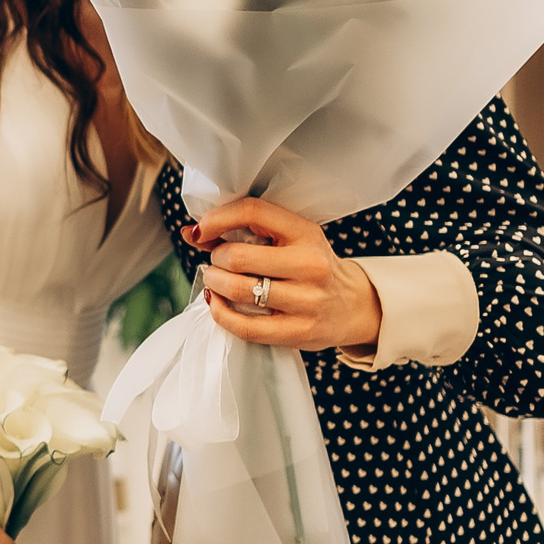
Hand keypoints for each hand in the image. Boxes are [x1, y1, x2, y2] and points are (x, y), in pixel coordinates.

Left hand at [186, 194, 383, 351]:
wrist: (352, 305)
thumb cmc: (311, 267)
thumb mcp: (290, 240)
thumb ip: (244, 232)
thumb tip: (190, 232)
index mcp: (306, 232)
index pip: (252, 212)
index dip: (216, 219)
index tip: (201, 231)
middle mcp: (310, 264)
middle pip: (238, 257)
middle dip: (215, 259)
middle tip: (215, 263)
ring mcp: (307, 301)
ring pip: (239, 290)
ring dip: (214, 284)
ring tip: (215, 281)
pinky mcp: (300, 332)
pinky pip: (246, 327)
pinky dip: (221, 314)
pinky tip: (217, 304)